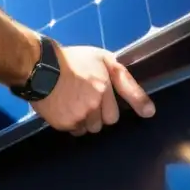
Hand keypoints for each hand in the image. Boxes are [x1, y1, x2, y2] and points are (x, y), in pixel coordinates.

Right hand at [30, 44, 155, 134]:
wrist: (40, 68)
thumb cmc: (72, 60)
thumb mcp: (102, 58)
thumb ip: (123, 77)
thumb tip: (143, 101)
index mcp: (105, 84)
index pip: (125, 99)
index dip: (137, 105)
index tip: (148, 112)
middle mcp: (96, 102)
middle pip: (109, 120)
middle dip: (102, 113)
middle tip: (91, 100)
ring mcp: (80, 114)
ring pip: (93, 127)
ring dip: (88, 120)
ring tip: (76, 104)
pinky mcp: (65, 123)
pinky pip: (76, 131)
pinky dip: (73, 123)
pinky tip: (66, 109)